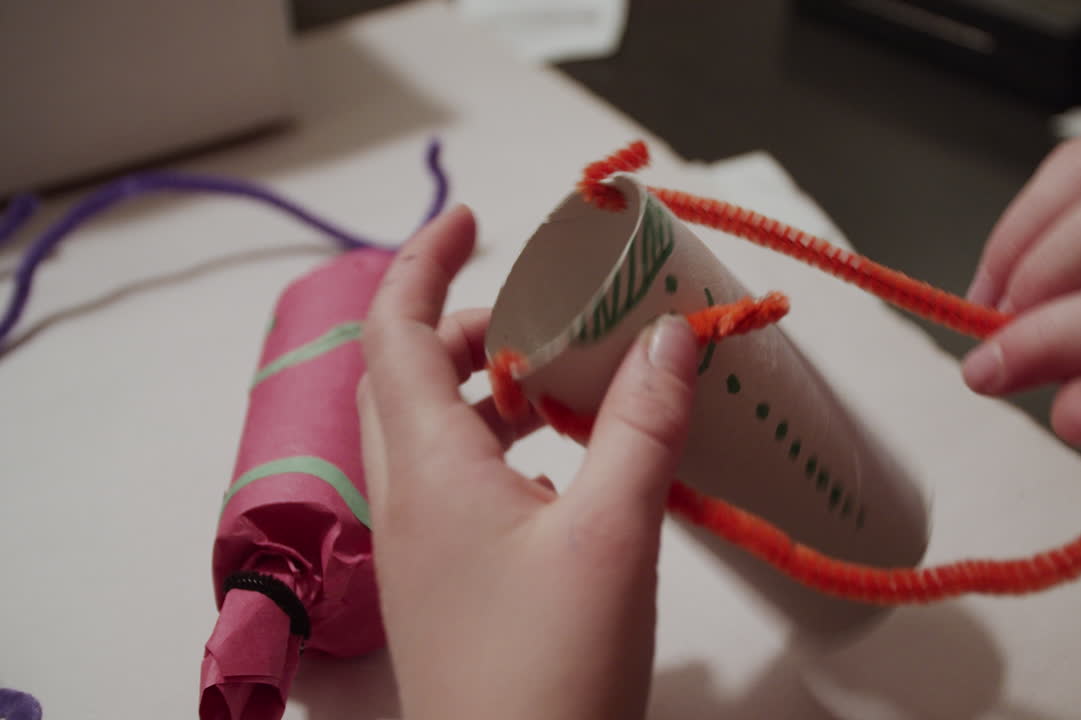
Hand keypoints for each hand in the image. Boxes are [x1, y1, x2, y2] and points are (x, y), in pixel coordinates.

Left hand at [358, 206, 698, 718]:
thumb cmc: (549, 670)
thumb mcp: (613, 533)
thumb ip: (640, 424)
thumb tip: (671, 335)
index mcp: (427, 469)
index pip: (393, 331)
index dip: (423, 261)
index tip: (472, 220)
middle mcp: (405, 499)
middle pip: (404, 375)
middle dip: (460, 323)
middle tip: (536, 310)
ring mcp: (418, 547)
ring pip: (429, 431)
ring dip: (483, 388)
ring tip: (561, 380)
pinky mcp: (444, 583)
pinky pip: (454, 482)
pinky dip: (498, 446)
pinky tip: (562, 467)